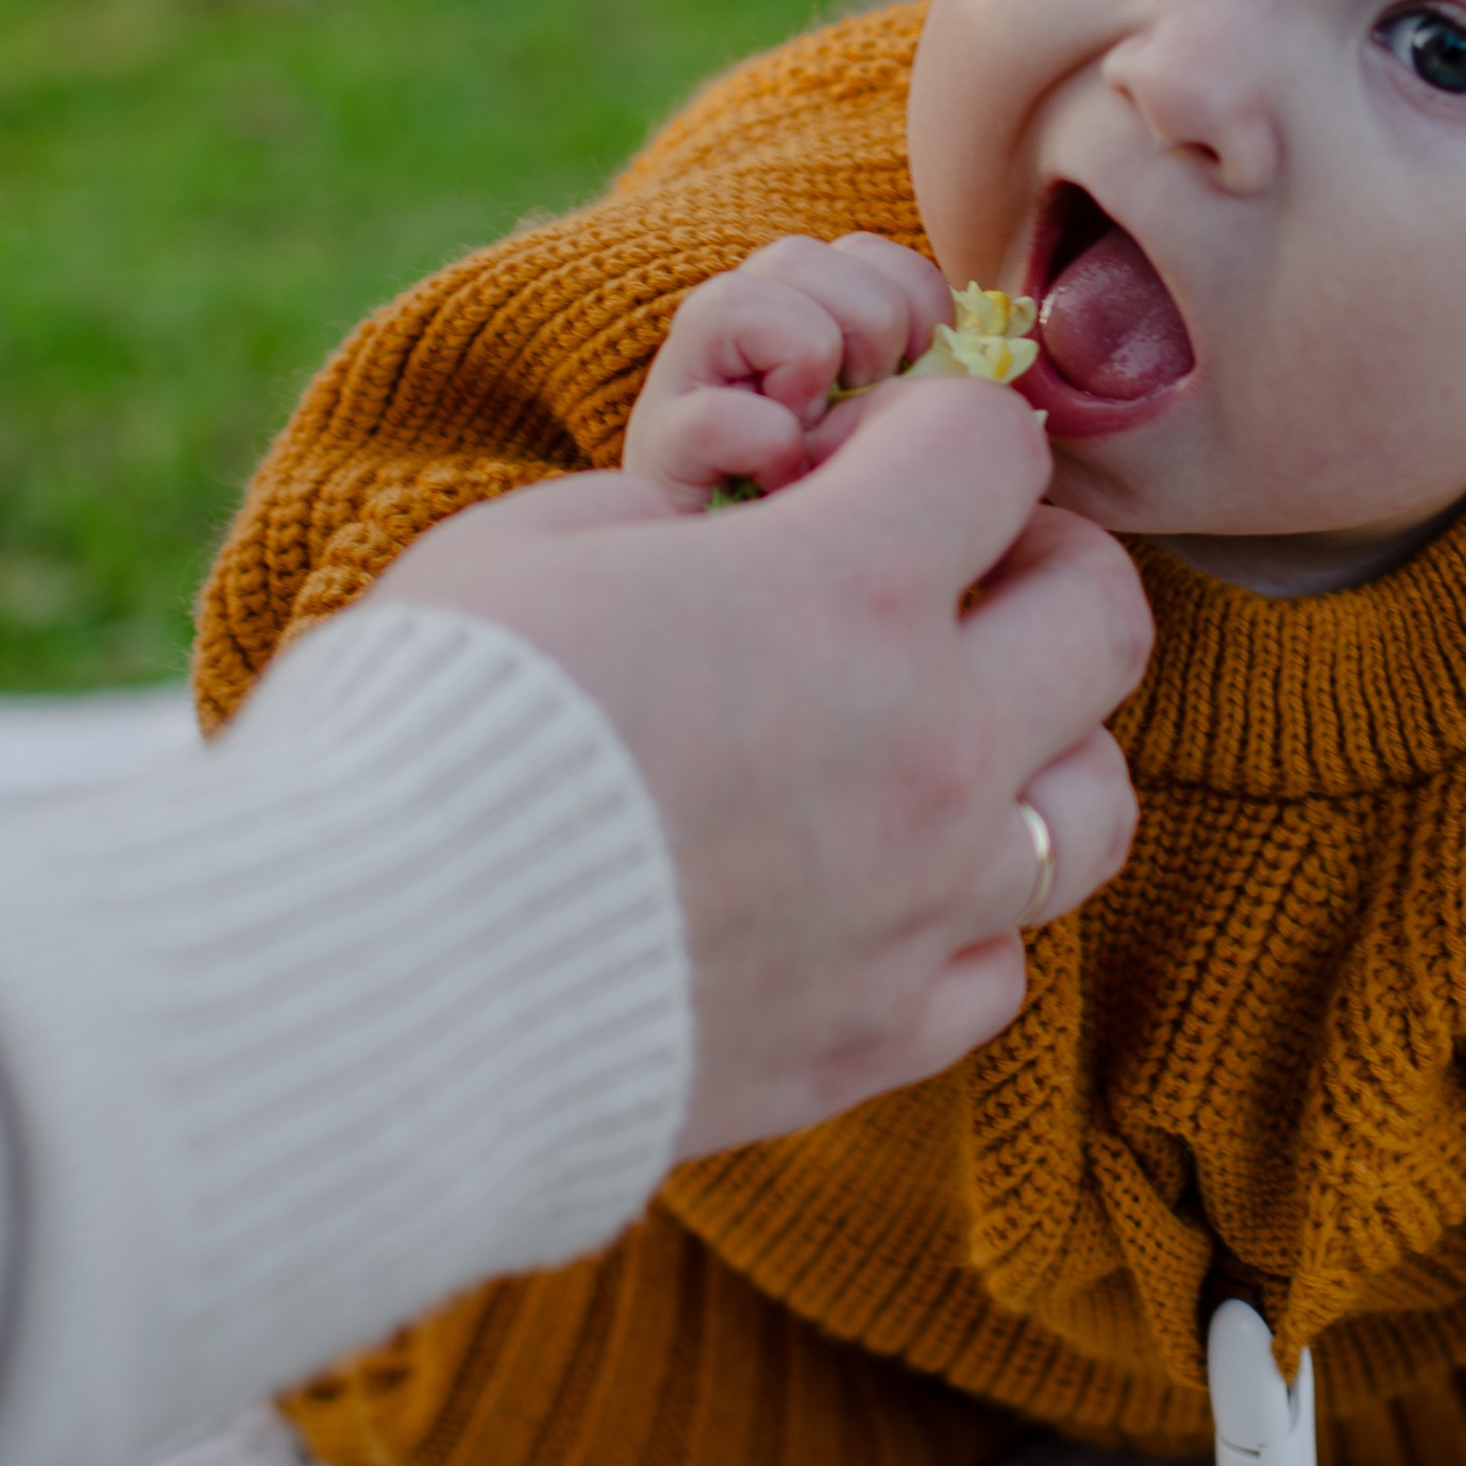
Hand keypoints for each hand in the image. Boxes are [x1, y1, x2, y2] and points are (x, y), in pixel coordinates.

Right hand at [367, 377, 1148, 1157]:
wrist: (362, 978)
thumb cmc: (423, 723)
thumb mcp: (536, 541)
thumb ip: (678, 507)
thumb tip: (735, 512)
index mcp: (850, 590)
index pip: (996, 447)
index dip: (925, 426)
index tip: (849, 456)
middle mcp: (928, 747)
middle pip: (1104, 617)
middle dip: (1031, 563)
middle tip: (937, 575)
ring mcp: (915, 906)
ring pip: (1092, 807)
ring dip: (1038, 747)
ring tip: (933, 737)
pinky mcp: (868, 1039)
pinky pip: (996, 966)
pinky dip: (957, 916)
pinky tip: (865, 886)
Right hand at [622, 230, 953, 510]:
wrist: (764, 605)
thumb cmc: (850, 526)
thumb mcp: (907, 435)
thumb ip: (936, 381)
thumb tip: (985, 358)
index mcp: (803, 322)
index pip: (865, 253)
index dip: (917, 302)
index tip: (922, 374)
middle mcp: (733, 341)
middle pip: (797, 254)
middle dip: (868, 324)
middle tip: (868, 404)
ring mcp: (683, 389)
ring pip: (735, 297)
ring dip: (806, 361)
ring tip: (817, 433)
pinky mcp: (660, 452)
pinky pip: (721, 414)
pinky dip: (768, 445)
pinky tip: (783, 484)